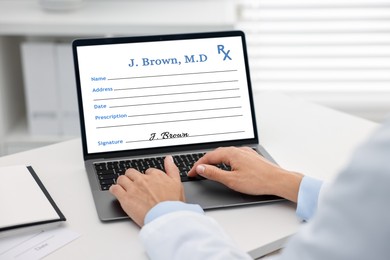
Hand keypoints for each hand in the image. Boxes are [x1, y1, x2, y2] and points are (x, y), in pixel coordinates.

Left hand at [109, 156, 184, 226]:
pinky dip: (114, 189)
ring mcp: (133, 188)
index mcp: (155, 175)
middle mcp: (143, 180)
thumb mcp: (177, 183)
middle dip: (132, 177)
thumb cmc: (173, 204)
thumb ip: (172, 169)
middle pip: (132, 173)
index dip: (147, 177)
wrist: (166, 217)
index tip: (147, 183)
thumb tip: (169, 158)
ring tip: (124, 187)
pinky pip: (115, 189)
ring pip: (122, 179)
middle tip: (134, 184)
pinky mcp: (125, 198)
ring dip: (122, 182)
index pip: (147, 171)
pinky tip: (116, 192)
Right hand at [188, 147, 302, 201]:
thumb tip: (201, 168)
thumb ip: (214, 173)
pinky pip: (234, 156)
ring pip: (225, 154)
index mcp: (231, 153)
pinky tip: (227, 166)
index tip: (191, 173)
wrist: (278, 180)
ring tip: (208, 169)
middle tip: (197, 171)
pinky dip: (225, 160)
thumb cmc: (258, 181)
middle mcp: (238, 150)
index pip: (208, 157)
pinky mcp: (251, 157)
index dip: (198, 165)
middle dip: (205, 162)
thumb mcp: (231, 180)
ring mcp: (246, 152)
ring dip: (215, 161)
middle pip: (216, 154)